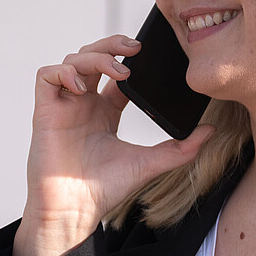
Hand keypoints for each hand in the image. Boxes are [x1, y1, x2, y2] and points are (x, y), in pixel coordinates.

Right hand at [14, 34, 213, 255]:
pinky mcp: (45, 112)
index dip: (128, 58)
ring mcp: (64, 106)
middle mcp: (84, 104)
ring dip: (95, 56)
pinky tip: (82, 85)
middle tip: (136, 49)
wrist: (75, 211)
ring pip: (73, 61)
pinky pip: (46, 76)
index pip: (115, 71)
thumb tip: (210, 131)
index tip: (148, 55)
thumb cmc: (105, 189)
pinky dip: (63, 71)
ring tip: (119, 70)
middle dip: (112, 45)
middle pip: (93, 56)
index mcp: (105, 111)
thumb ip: (180, 148)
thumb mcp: (150, 163)